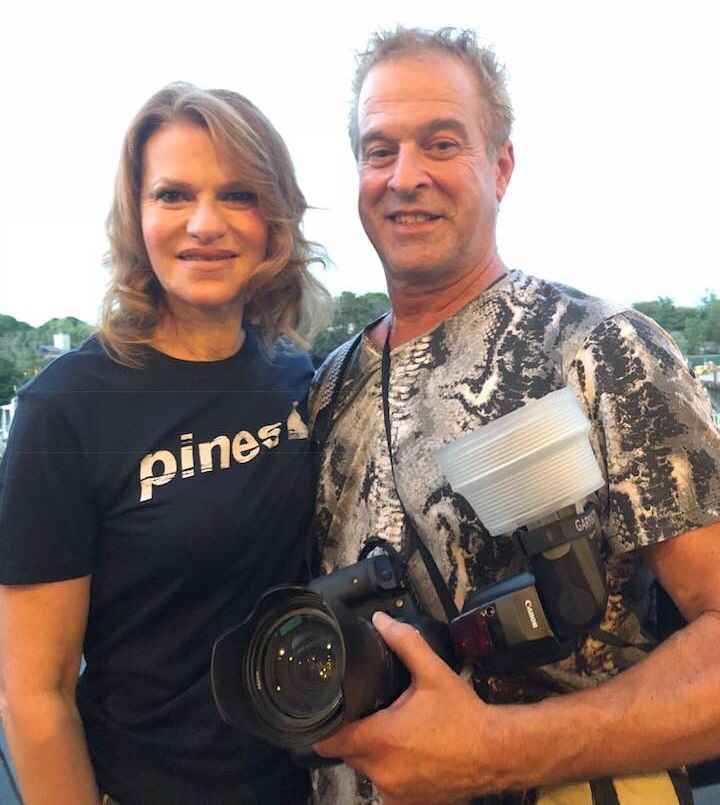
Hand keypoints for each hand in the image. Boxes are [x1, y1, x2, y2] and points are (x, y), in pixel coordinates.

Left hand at [313, 611, 503, 804]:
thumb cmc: (465, 717)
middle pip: (349, 752)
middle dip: (356, 733)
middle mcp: (383, 771)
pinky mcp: (410, 804)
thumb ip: (404, 643)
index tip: (333, 712)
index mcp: (382, 739)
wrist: (497, 752)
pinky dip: (392, 771)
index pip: (331, 740)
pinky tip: (410, 754)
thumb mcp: (433, 673)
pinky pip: (387, 786)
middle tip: (375, 713)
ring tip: (396, 732)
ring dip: (374, 753)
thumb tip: (381, 621)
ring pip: (368, 769)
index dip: (326, 726)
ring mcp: (396, 792)